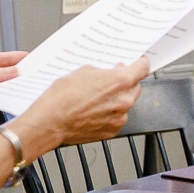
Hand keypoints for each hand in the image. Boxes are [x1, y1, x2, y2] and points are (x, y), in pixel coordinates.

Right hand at [17, 57, 150, 146]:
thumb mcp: (84, 71)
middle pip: (135, 87)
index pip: (143, 68)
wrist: (51, 121)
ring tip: (96, 98)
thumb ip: (104, 71)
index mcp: (120, 81)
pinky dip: (110, 113)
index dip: (141, 62)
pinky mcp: (112, 131)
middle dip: (126, 82)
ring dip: (117, 99)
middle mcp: (124, 100)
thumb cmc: (63, 97)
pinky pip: (117, 118)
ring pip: (126, 104)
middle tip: (111, 80)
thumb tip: (110, 73)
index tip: (139, 61)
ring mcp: (119, 118)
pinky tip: (94, 110)